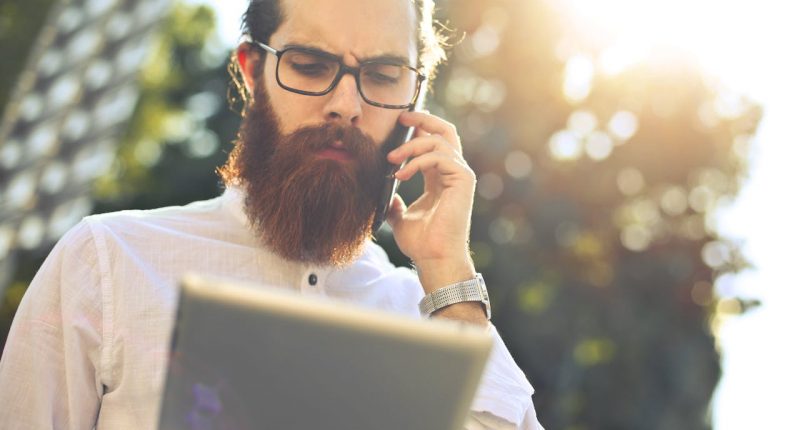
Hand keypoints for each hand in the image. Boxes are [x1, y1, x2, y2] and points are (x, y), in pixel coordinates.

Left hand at [385, 111, 477, 296]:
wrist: (433, 258)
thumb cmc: (421, 243)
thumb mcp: (401, 218)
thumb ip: (395, 204)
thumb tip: (385, 196)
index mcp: (440, 177)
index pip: (434, 141)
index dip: (419, 127)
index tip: (398, 123)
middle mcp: (453, 172)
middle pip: (445, 130)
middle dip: (423, 119)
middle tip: (401, 118)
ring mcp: (460, 175)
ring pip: (439, 141)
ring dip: (412, 145)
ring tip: (391, 159)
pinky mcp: (463, 180)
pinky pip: (440, 156)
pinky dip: (418, 160)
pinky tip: (401, 173)